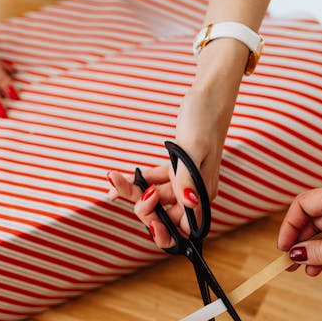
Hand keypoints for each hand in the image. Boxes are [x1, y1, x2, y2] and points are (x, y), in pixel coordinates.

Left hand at [107, 84, 230, 248]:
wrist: (208, 93)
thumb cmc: (204, 118)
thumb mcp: (192, 150)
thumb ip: (187, 180)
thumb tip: (188, 206)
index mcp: (203, 194)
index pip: (182, 227)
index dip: (162, 227)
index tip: (144, 214)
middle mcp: (195, 192)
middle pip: (164, 213)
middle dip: (141, 206)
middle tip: (117, 191)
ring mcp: (185, 181)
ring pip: (156, 196)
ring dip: (133, 192)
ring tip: (113, 180)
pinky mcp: (177, 167)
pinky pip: (155, 181)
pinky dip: (139, 180)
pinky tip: (120, 176)